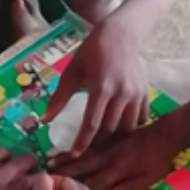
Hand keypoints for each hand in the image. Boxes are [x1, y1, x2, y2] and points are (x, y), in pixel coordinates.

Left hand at [42, 19, 148, 155]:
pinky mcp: (145, 93)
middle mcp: (121, 93)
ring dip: (115, 138)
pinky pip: (140, 119)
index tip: (74, 155)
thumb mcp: (72, 73)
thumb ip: (59, 98)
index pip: (92, 123)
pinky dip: (130, 128)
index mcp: (101, 88)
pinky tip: (119, 130)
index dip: (82, 142)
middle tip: (86, 150)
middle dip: (97, 143)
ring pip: (127, 128)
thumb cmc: (91, 52)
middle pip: (110, 129)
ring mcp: (135, 94)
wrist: (120, 34)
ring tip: (102, 143)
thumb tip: (44, 121)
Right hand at [52, 122, 179, 189]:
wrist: (167, 133)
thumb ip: (129, 188)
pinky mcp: (111, 137)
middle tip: (45, 173)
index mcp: (117, 170)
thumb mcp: (149, 178)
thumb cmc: (159, 160)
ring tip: (50, 159)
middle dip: (64, 170)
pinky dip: (79, 145)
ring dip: (67, 157)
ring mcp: (109, 146)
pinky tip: (69, 146)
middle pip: (84, 165)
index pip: (93, 182)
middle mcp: (109, 157)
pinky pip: (91, 142)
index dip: (77, 188)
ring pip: (84, 152)